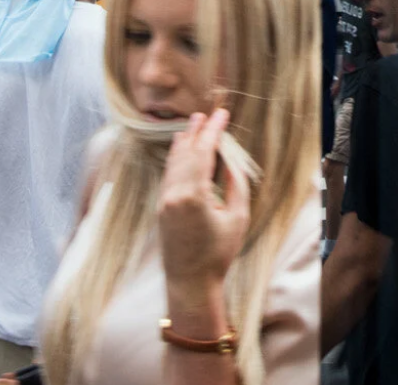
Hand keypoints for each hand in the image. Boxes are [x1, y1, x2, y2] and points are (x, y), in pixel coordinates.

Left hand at [157, 110, 250, 300]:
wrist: (190, 283)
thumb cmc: (218, 254)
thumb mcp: (237, 217)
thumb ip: (234, 184)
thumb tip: (228, 160)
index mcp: (194, 195)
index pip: (204, 152)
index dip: (213, 131)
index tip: (221, 115)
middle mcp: (174, 194)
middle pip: (186, 153)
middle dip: (196, 132)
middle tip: (205, 115)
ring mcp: (164, 201)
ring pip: (173, 163)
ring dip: (183, 143)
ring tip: (191, 126)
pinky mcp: (160, 208)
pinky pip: (168, 175)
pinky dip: (175, 159)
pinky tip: (179, 151)